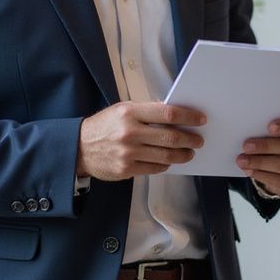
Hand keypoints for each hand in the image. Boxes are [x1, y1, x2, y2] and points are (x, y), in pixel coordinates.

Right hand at [77, 101, 205, 179]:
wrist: (79, 147)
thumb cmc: (105, 126)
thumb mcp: (123, 110)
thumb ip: (147, 111)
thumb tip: (175, 114)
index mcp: (130, 112)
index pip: (168, 113)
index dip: (188, 116)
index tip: (201, 119)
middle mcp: (130, 132)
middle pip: (170, 137)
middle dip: (190, 139)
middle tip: (198, 140)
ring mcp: (128, 153)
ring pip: (166, 155)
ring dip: (183, 154)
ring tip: (189, 152)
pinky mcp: (126, 169)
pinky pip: (155, 168)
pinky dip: (166, 164)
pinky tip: (169, 161)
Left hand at [237, 118, 279, 197]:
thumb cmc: (279, 145)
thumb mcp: (278, 135)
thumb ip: (270, 131)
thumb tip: (250, 130)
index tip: (269, 127)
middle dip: (266, 146)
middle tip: (246, 146)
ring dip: (260, 162)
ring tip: (242, 160)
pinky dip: (262, 175)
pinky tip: (250, 171)